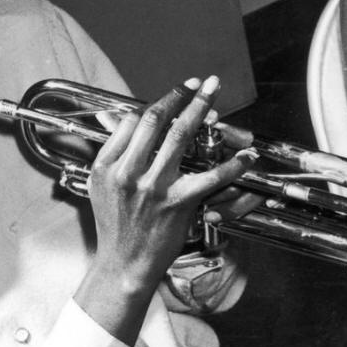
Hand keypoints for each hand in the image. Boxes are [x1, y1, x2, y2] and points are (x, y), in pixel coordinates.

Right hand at [77, 77, 255, 343]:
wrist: (123, 265)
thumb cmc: (115, 226)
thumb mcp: (99, 185)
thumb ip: (112, 151)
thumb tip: (121, 118)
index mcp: (108, 165)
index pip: (133, 121)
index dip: (158, 103)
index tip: (175, 94)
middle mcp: (129, 173)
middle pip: (156, 120)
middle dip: (180, 95)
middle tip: (197, 82)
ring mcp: (155, 187)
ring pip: (180, 136)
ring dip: (201, 109)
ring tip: (213, 92)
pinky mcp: (179, 203)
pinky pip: (210, 177)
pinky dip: (232, 164)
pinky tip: (247, 153)